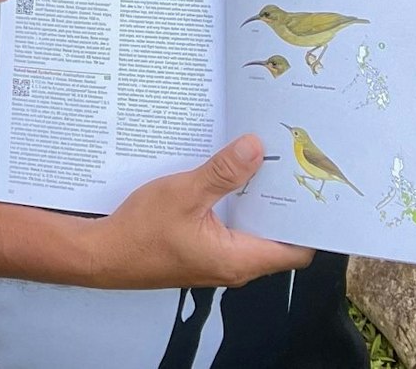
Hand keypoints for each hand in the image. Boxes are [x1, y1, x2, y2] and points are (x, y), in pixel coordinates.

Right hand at [85, 135, 312, 288]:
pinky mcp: (201, 253)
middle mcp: (234, 266)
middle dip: (282, 205)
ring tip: (258, 167)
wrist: (102, 254)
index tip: (312, 190)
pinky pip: (230, 232)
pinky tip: (223, 182)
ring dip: (255, 204)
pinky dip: (233, 208)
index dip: (309, 224)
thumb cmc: (140, 233)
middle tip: (286, 168)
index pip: (295, 251)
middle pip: (276, 239)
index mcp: (238, 258)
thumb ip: (222, 173)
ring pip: (251, 233)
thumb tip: (254, 149)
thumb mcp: (184, 194)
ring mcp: (216, 261)